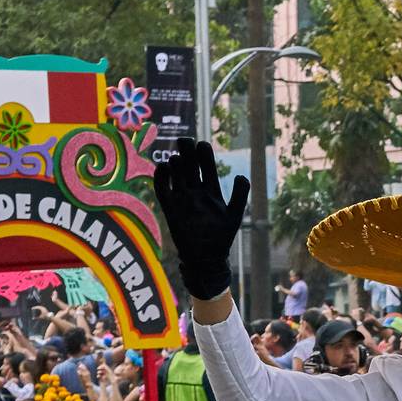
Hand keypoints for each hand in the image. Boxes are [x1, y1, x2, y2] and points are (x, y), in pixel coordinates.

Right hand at [151, 139, 248, 299]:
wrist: (206, 259)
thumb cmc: (222, 238)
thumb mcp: (234, 215)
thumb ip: (240, 196)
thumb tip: (241, 175)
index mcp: (211, 191)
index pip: (206, 166)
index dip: (203, 153)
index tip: (202, 145)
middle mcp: (195, 192)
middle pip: (189, 165)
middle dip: (186, 151)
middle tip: (185, 141)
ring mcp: (181, 199)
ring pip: (175, 174)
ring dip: (175, 163)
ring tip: (177, 160)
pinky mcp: (169, 208)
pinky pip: (161, 189)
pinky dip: (161, 177)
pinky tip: (164, 168)